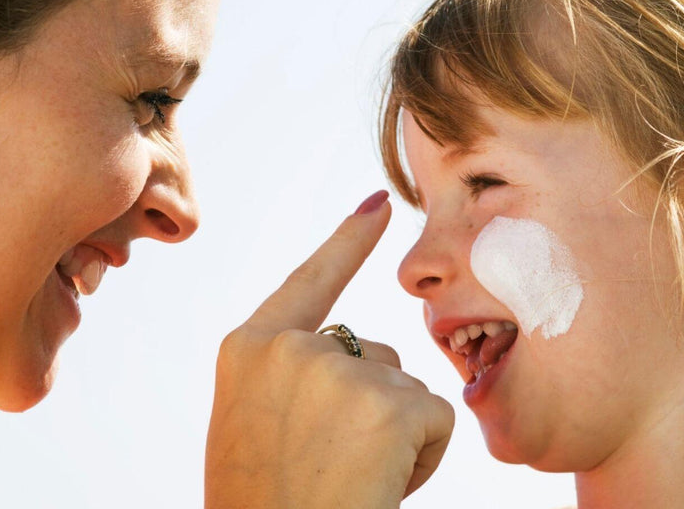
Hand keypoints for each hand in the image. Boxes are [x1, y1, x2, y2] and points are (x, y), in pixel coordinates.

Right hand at [204, 191, 454, 507]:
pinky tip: (380, 487)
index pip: (309, 281)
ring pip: (406, 387)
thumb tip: (356, 351)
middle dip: (373, 408)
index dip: (348, 243)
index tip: (380, 204)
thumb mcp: (252, 428)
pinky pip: (435, 417)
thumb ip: (290, 378)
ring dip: (396, 435)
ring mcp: (338, 370)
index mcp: (247, 350)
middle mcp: (289, 347)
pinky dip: (423, 458)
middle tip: (329, 469)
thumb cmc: (266, 504)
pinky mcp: (389, 401)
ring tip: (349, 482)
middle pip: (372, 351)